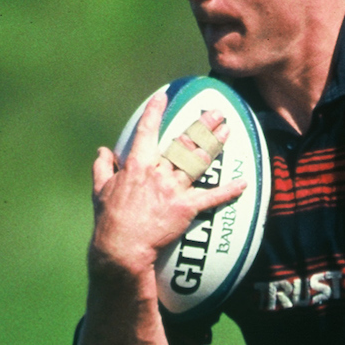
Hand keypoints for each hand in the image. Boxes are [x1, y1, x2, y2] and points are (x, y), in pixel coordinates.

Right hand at [88, 89, 247, 273]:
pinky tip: (243, 184)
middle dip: (201, 125)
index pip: (146, 132)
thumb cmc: (110, 220)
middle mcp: (158, 172)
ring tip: (227, 131)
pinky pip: (211, 198)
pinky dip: (228, 191)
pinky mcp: (186, 208)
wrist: (122, 247)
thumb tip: (102, 151)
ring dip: (214, 145)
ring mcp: (173, 189)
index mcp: (137, 165)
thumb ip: (102, 167)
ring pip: (198, 162)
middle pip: (183, 143)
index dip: (155, 112)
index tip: (163, 96)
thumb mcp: (100, 190)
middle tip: (216, 113)